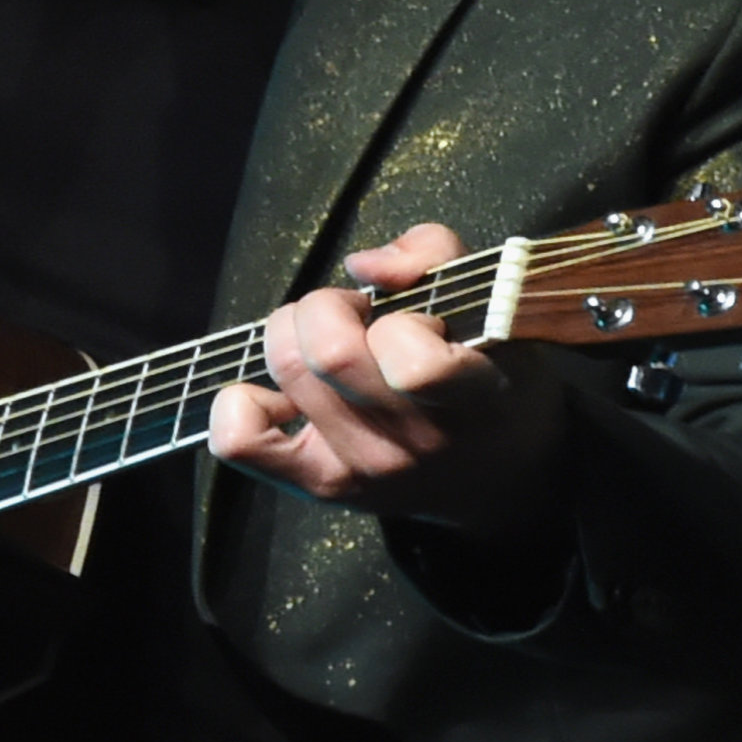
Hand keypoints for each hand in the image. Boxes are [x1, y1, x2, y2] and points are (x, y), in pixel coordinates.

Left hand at [207, 225, 568, 541]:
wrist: (500, 477)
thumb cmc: (493, 374)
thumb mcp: (492, 304)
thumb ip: (432, 255)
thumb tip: (363, 266)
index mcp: (472, 397)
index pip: (414, 364)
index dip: (398, 319)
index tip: (407, 317)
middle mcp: (417, 443)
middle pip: (327, 354)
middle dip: (328, 308)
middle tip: (354, 318)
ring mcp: (366, 471)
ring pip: (287, 372)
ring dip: (293, 336)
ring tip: (326, 347)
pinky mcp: (320, 486)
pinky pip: (242, 441)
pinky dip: (241, 404)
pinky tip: (278, 395)